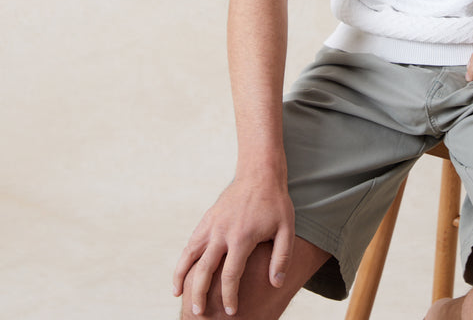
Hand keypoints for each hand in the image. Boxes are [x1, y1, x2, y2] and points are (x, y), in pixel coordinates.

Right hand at [172, 173, 294, 315]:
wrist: (260, 173)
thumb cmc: (275, 203)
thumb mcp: (286, 229)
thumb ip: (282, 257)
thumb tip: (276, 283)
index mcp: (242, 237)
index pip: (230, 275)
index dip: (229, 296)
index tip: (231, 312)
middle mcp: (222, 231)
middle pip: (205, 269)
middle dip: (200, 294)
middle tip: (199, 314)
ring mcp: (212, 224)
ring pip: (190, 254)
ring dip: (182, 277)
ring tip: (179, 295)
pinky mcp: (207, 218)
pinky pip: (191, 242)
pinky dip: (183, 259)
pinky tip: (181, 273)